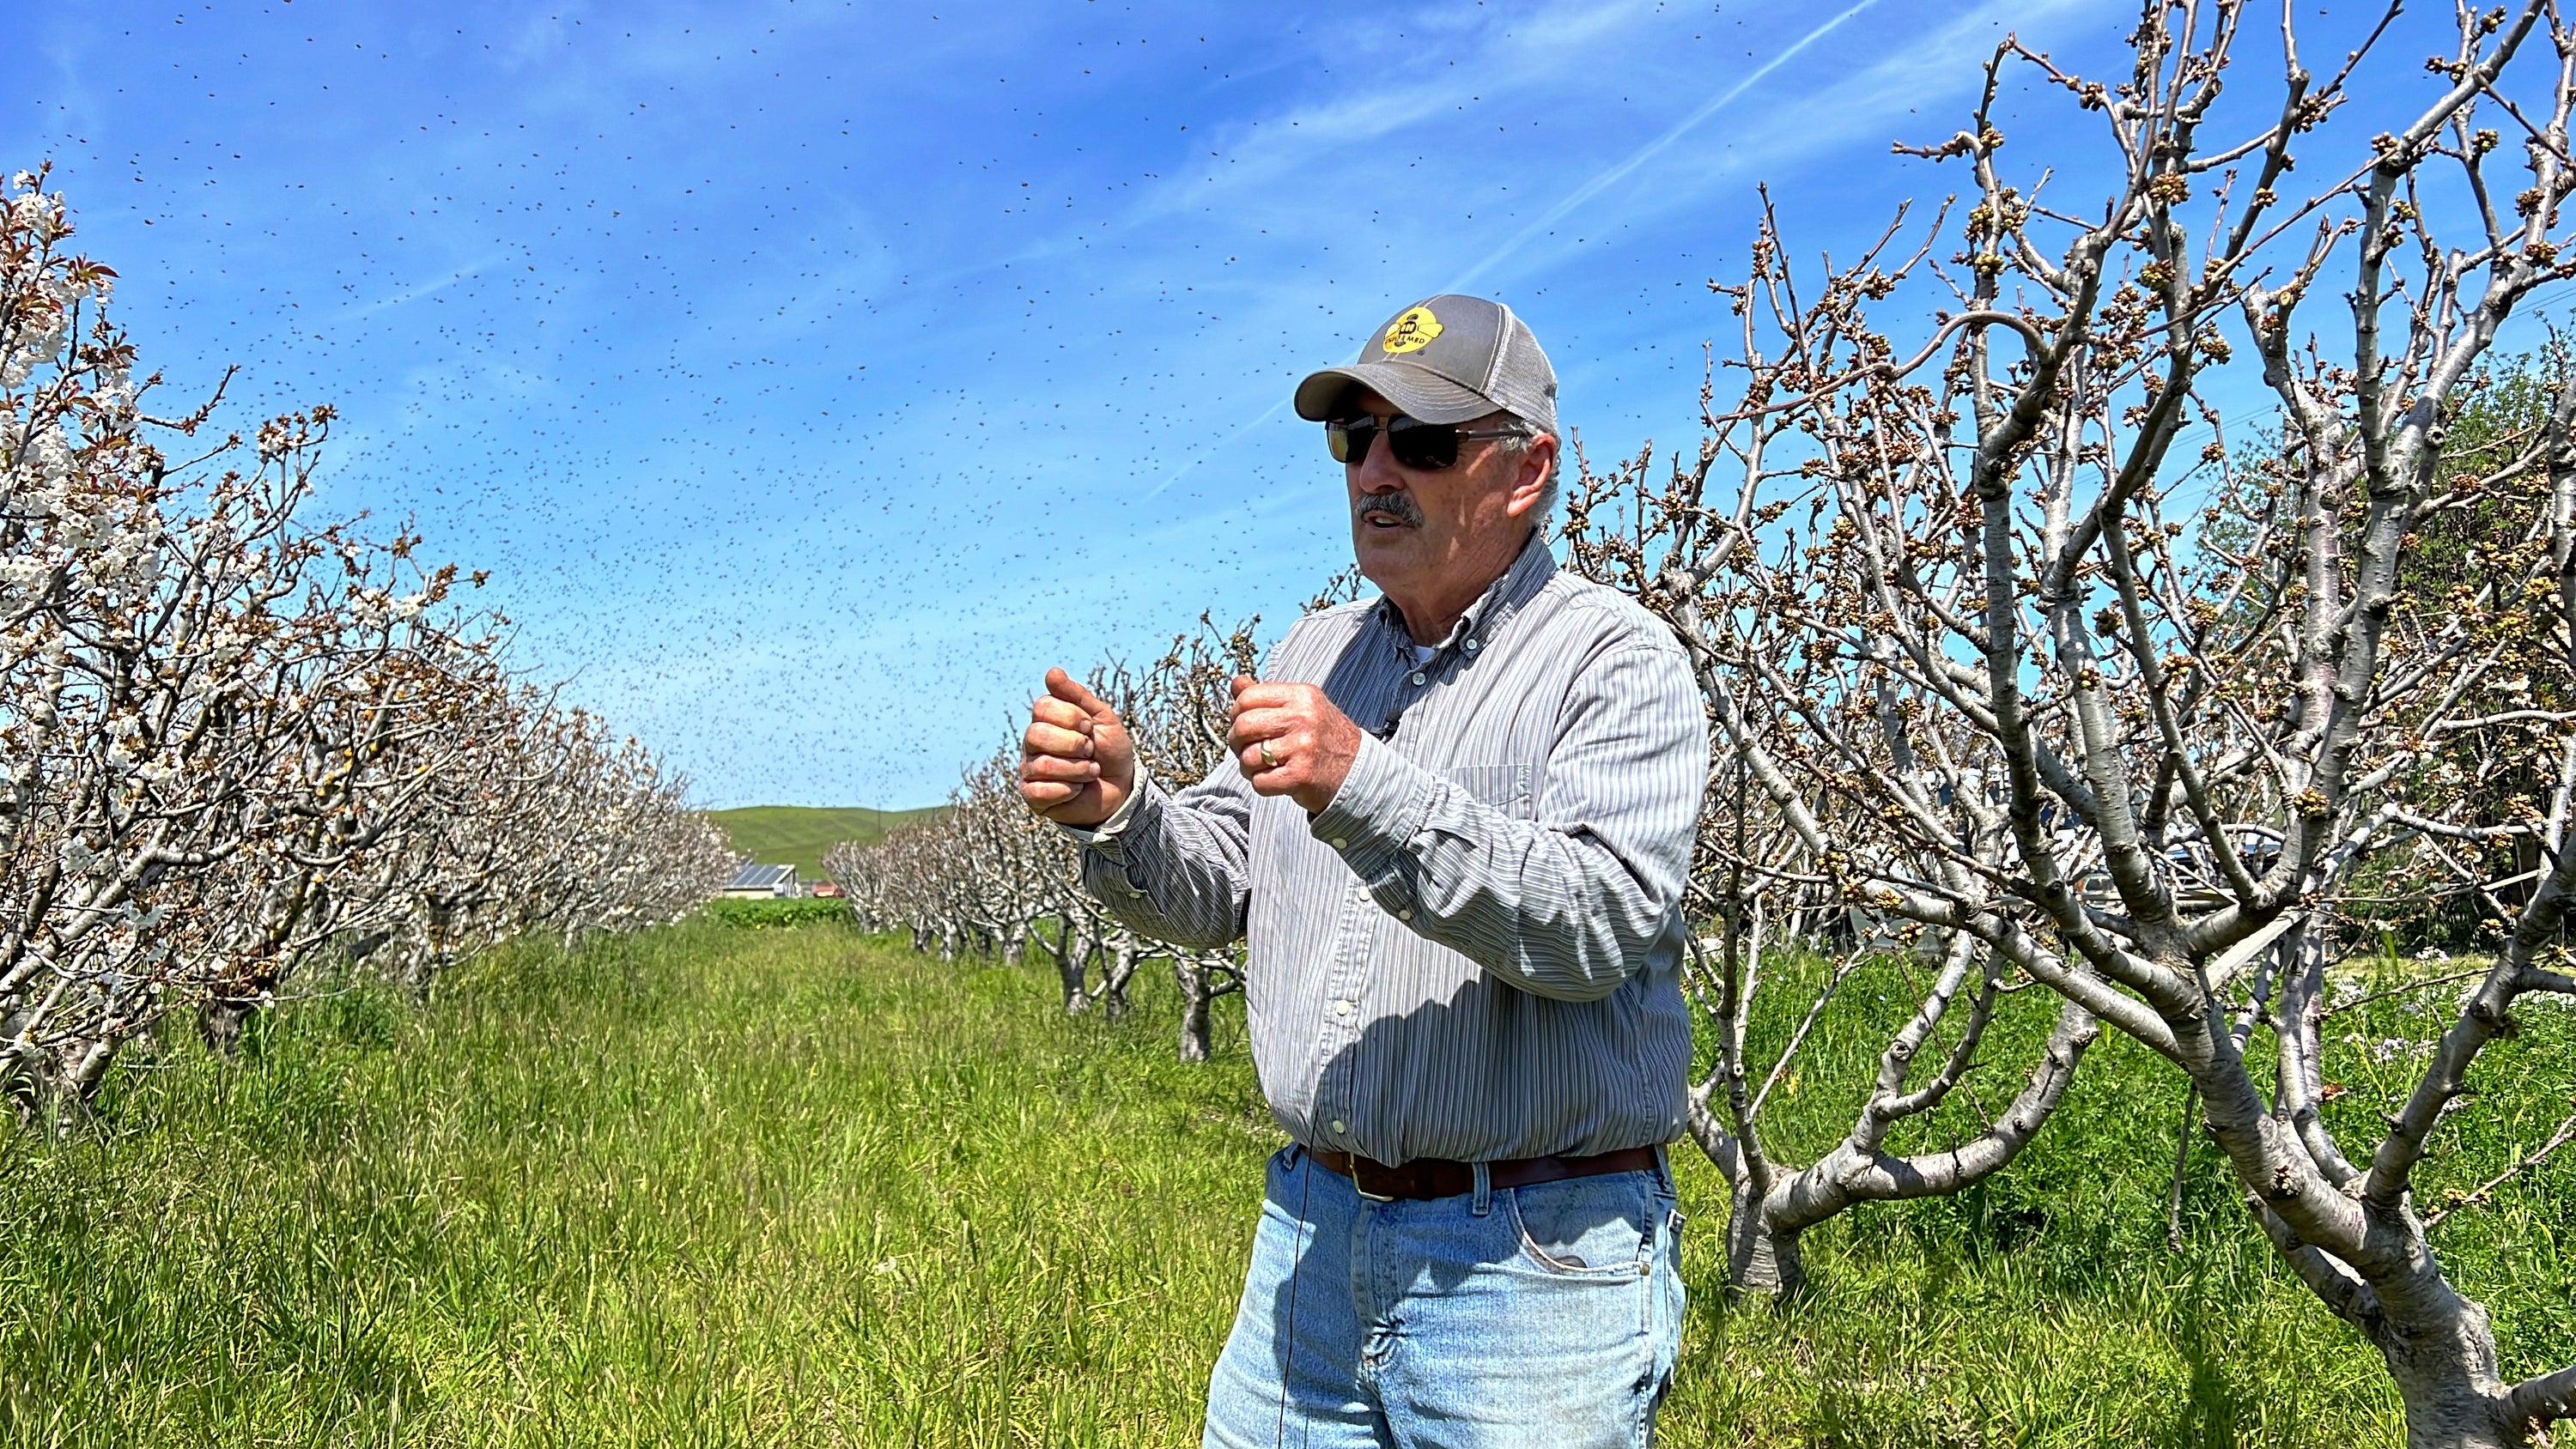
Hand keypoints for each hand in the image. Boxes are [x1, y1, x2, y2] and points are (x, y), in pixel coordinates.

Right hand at [1020, 668, 1135, 825]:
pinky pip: (1041, 791)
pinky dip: (1069, 790)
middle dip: (1073, 744)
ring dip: (1077, 769)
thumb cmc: (1110, 751)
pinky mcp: (1033, 796)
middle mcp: (1033, 743)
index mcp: (1046, 720)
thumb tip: (1052, 672)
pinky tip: (1077, 789)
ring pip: (1042, 764)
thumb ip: (1077, 695)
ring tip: (1090, 772)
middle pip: (1036, 734)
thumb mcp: (1102, 718)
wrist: (1122, 788)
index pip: (1043, 707)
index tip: (1090, 727)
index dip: (1072, 717)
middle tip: (1089, 750)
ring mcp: (1030, 769)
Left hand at [1227, 675, 1362, 813]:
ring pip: (1248, 757)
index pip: (1248, 697)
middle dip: (1237, 741)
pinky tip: (1274, 780)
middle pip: (1244, 726)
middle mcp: (1304, 718)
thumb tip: (1236, 683)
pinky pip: (1260, 782)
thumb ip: (1268, 696)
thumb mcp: (1303, 707)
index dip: (1236, 713)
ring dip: (1248, 767)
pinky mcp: (1301, 775)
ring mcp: (1303, 747)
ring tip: (1262, 766)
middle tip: (1245, 749)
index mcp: (1302, 696)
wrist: (1358, 770)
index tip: (1243, 725)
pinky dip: (1261, 784)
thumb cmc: (1323, 737)